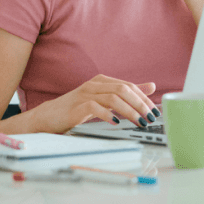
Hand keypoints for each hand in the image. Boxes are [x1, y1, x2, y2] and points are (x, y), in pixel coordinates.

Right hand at [33, 75, 157, 133]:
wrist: (48, 117)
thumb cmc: (76, 109)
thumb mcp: (104, 100)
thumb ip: (126, 93)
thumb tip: (152, 86)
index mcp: (102, 81)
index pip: (129, 86)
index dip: (144, 99)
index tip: (154, 111)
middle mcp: (94, 85)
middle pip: (123, 90)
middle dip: (140, 104)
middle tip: (150, 118)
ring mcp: (84, 94)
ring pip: (112, 97)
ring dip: (129, 111)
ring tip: (139, 122)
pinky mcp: (76, 107)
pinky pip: (95, 107)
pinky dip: (108, 114)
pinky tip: (116, 122)